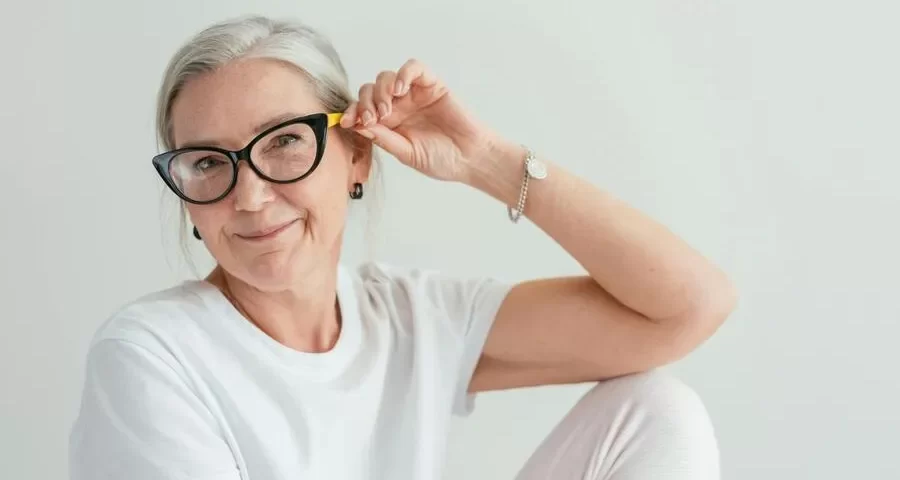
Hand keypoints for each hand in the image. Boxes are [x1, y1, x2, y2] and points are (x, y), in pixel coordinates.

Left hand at [340, 58, 496, 182]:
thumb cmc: (441, 160)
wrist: (470, 158)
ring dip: (381, 91)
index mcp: (388, 124)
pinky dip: (404, 74)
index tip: (346, 121)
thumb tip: (356, 125)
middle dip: (365, 103)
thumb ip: (383, 138)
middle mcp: (398, 106)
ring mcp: (414, 94)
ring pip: (386, 78)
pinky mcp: (431, 84)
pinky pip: (413, 68)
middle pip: (369, 91)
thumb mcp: (406, 153)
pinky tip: (401, 89)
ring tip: (388, 109)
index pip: (362, 110)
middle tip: (373, 119)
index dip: (352, 112)